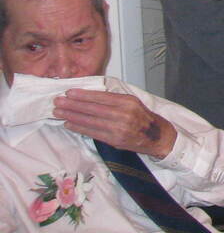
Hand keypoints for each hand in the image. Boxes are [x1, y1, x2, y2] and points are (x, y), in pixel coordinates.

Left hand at [54, 89, 176, 158]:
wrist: (157, 136)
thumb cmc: (143, 118)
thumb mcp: (132, 103)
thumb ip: (114, 100)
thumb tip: (90, 96)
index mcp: (128, 101)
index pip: (101, 97)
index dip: (83, 95)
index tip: (69, 92)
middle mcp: (124, 114)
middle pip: (93, 108)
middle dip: (73, 105)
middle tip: (58, 101)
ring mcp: (119, 128)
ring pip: (90, 120)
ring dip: (72, 116)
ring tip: (58, 112)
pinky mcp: (115, 140)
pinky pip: (93, 132)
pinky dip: (79, 128)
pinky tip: (69, 124)